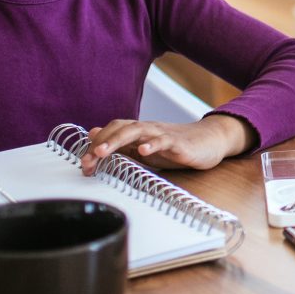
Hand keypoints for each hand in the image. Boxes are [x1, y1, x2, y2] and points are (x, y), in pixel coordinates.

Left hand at [77, 115, 251, 174]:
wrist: (210, 141)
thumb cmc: (176, 147)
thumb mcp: (145, 148)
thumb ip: (121, 145)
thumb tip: (93, 136)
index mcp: (138, 132)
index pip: (111, 131)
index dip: (95, 145)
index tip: (84, 164)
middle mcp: (147, 129)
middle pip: (120, 128)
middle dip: (101, 144)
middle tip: (87, 160)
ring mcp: (162, 134)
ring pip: (136, 131)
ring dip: (117, 141)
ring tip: (103, 152)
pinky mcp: (178, 143)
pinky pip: (164, 141)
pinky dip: (153, 144)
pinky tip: (144, 151)